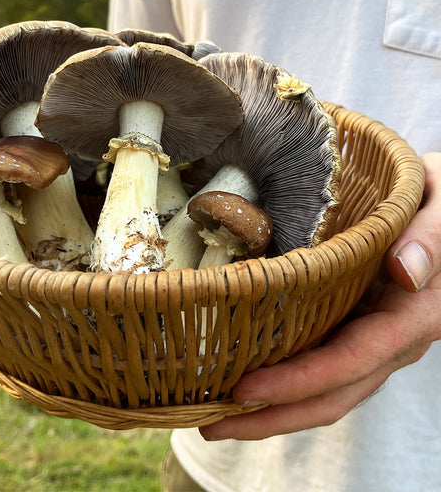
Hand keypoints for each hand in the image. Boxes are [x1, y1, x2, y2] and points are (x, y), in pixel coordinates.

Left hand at [200, 152, 440, 440]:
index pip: (350, 361)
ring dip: (272, 412)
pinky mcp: (358, 333)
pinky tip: (247, 385)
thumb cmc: (439, 202)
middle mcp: (394, 341)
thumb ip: (430, 237)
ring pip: (326, 393)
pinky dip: (285, 386)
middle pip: (332, 396)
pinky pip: (323, 370)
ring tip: (216, 416)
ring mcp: (375, 342)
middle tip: (209, 424)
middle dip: (271, 417)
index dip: (298, 381)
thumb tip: (405, 271)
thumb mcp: (440, 203)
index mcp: (413, 315)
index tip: (242, 391)